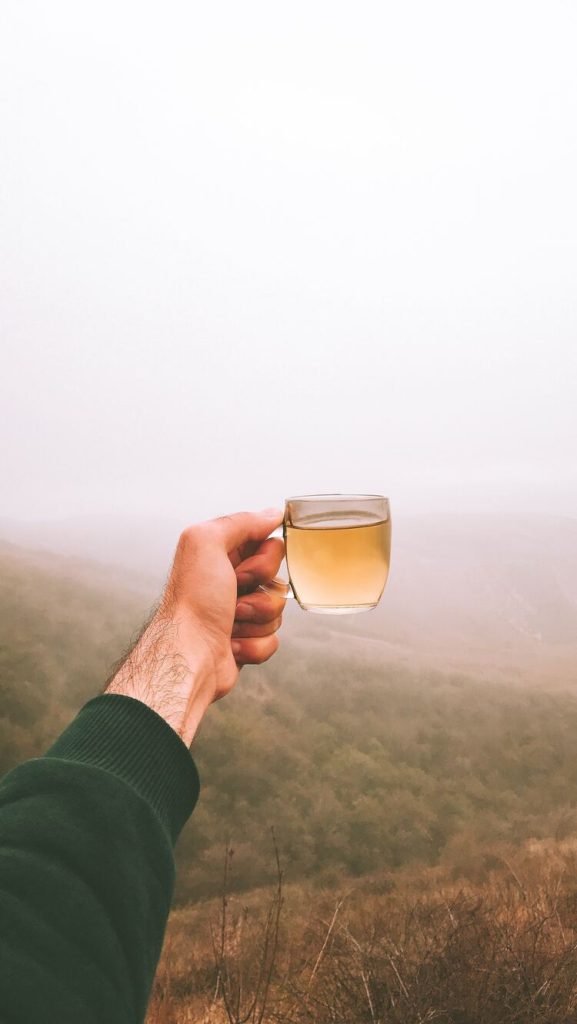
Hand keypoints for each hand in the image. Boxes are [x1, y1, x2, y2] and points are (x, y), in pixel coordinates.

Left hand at [106, 508, 285, 744]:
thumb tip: (273, 513)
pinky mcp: (244, 642)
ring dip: (257, 620)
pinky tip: (231, 645)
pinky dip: (254, 645)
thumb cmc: (193, 602)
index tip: (240, 571)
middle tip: (234, 597)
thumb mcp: (208, 543)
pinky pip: (273, 640)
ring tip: (230, 625)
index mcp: (220, 556)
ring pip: (277, 610)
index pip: (269, 546)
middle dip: (261, 591)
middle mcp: (229, 583)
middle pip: (277, 579)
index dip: (263, 560)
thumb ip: (240, 522)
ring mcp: (238, 614)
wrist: (188, 656)